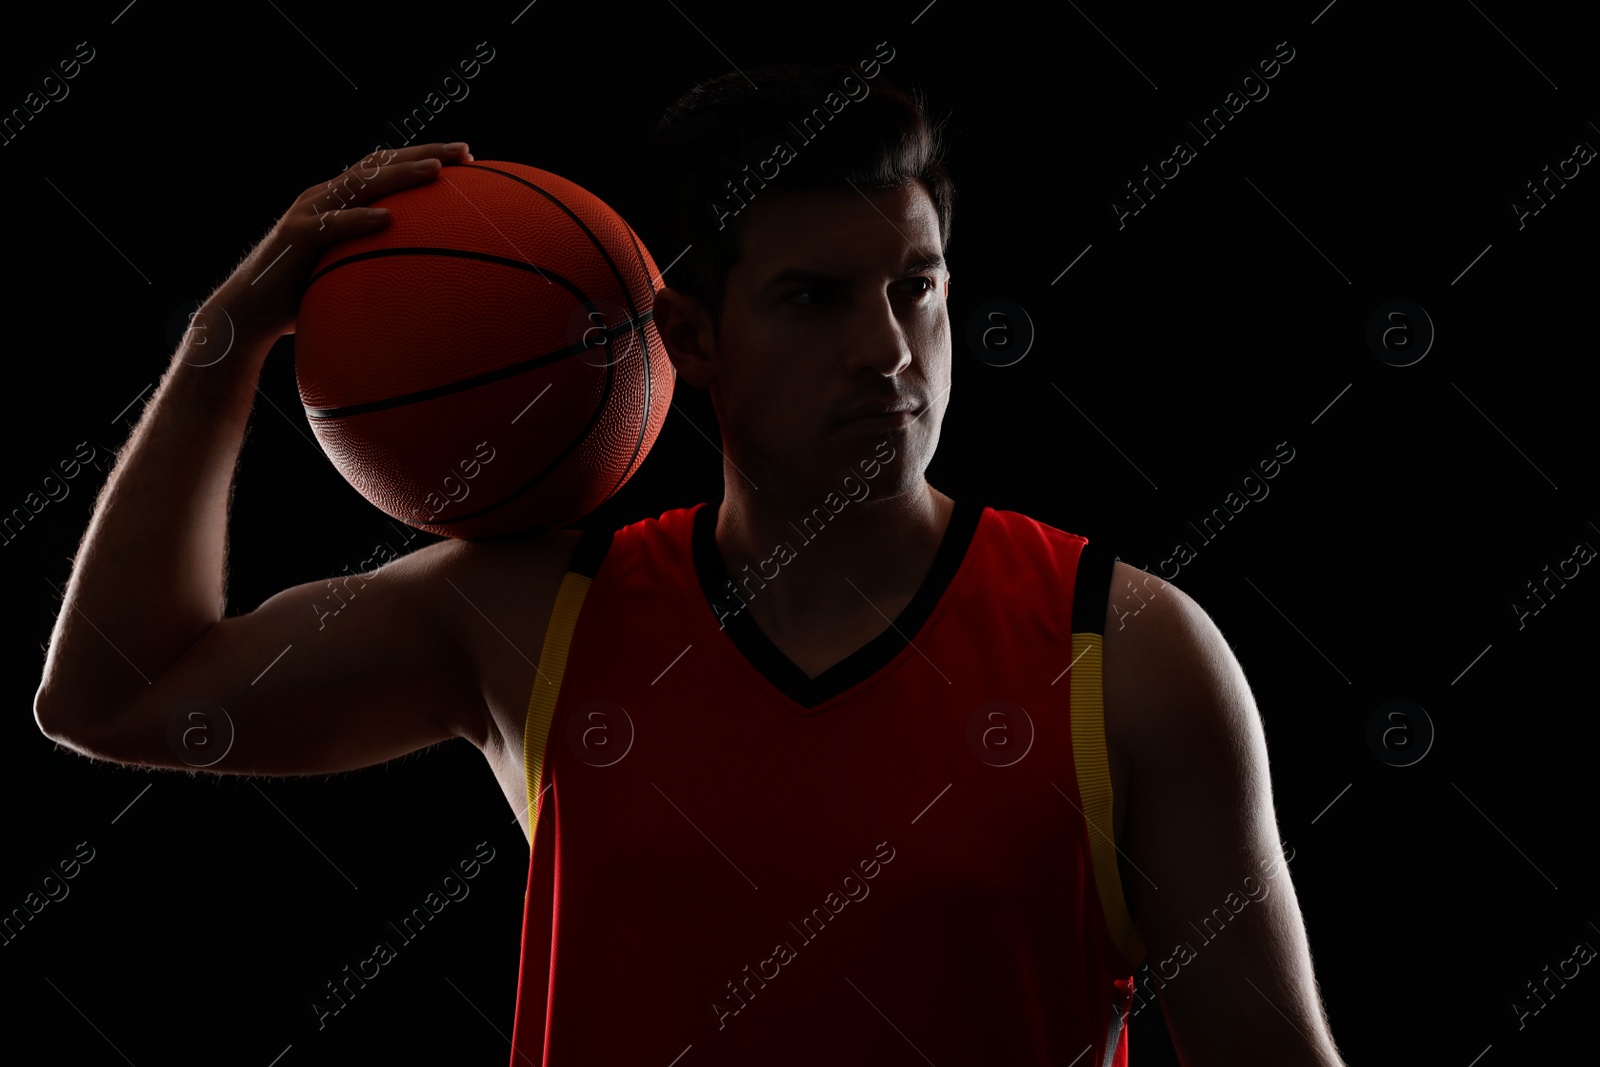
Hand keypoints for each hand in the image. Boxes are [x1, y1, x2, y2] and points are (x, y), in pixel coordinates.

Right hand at [202, 141, 473, 347]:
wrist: (249, 313)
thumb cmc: (303, 297)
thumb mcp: (347, 272)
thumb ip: (378, 262)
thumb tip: (427, 277)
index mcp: (340, 201)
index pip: (386, 169)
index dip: (423, 158)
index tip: (467, 159)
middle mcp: (324, 197)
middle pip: (379, 165)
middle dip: (424, 153)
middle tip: (466, 152)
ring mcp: (308, 212)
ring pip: (359, 184)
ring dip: (399, 175)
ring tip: (436, 171)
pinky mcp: (295, 236)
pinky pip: (331, 226)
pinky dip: (358, 220)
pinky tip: (388, 218)